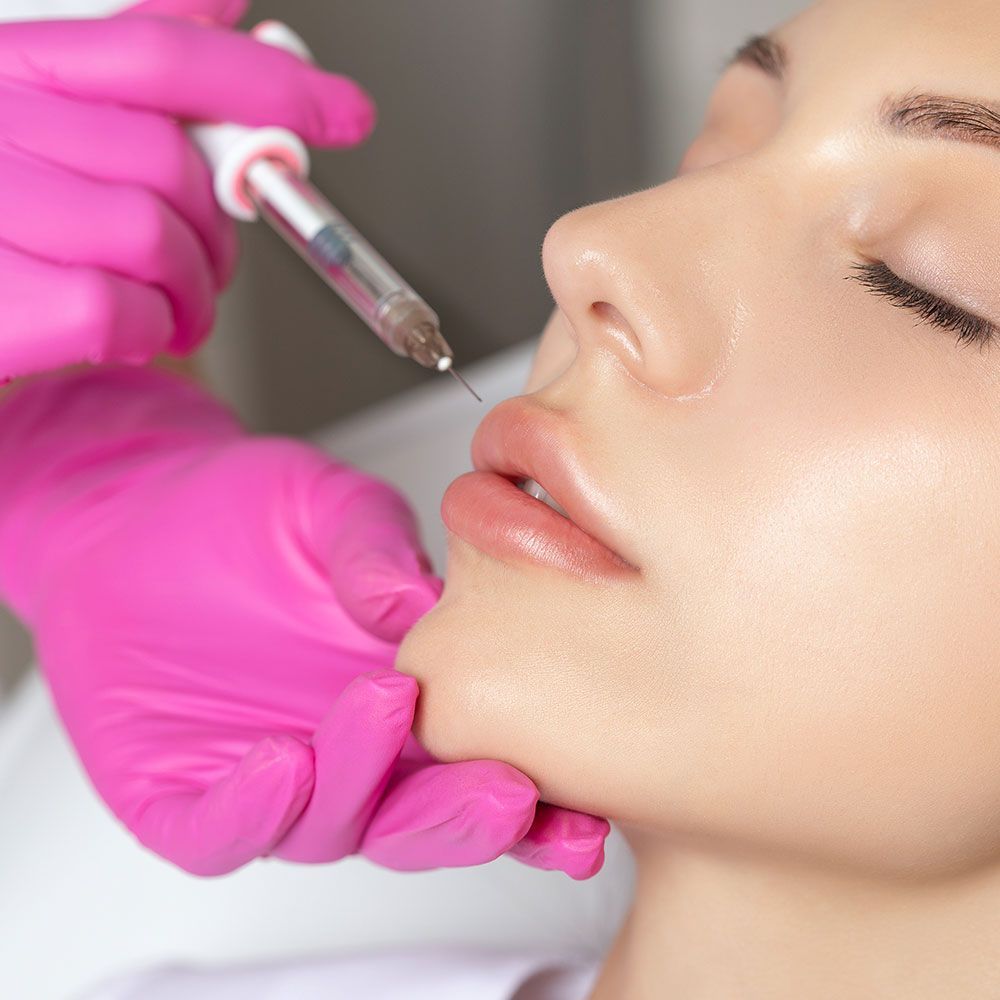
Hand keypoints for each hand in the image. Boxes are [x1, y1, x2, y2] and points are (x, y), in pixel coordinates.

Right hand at [0, 0, 373, 378]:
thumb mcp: (34, 127)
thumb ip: (121, 70)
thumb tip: (223, 5)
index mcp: (5, 66)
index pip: (156, 50)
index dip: (266, 80)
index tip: (344, 112)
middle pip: (172, 162)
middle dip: (220, 230)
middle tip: (210, 268)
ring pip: (155, 237)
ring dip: (189, 291)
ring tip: (171, 313)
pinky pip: (121, 308)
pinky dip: (147, 333)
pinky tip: (123, 336)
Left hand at [0, 369, 608, 876]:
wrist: (133, 514)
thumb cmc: (244, 514)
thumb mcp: (333, 507)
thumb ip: (377, 551)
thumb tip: (421, 602)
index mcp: (409, 700)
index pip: (482, 770)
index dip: (541, 807)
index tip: (586, 811)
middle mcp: (349, 756)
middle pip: (419, 825)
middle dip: (466, 820)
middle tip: (505, 789)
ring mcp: (270, 783)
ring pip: (332, 829)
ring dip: (366, 788)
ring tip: (384, 708)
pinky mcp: (183, 797)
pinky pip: (218, 830)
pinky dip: (252, 811)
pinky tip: (281, 764)